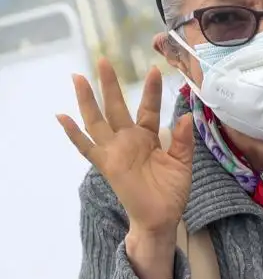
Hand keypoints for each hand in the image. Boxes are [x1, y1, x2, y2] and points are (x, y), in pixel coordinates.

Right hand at [57, 62, 192, 256]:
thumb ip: (182, 142)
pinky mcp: (106, 164)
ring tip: (79, 78)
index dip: (151, 92)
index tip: (154, 70)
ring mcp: (115, 151)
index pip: (148, 109)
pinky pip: (86, 147)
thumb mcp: (182, 164)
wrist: (162, 218)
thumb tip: (184, 117)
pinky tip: (62, 116)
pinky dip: (73, 133)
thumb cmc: (171, 192)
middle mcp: (128, 140)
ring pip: (97, 120)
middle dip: (110, 85)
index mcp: (148, 138)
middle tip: (104, 60)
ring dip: (87, 100)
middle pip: (116, 107)